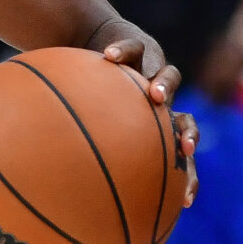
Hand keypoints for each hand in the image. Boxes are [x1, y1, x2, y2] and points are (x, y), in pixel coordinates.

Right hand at [94, 22, 197, 204]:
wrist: (87, 43)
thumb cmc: (79, 93)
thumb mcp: (80, 122)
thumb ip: (77, 148)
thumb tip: (55, 186)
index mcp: (153, 125)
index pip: (175, 155)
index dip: (185, 175)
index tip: (187, 200)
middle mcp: (158, 101)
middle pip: (184, 119)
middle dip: (187, 133)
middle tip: (185, 148)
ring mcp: (152, 71)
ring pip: (171, 76)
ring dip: (165, 86)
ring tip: (154, 95)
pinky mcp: (138, 45)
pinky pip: (133, 47)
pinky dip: (124, 52)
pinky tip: (107, 57)